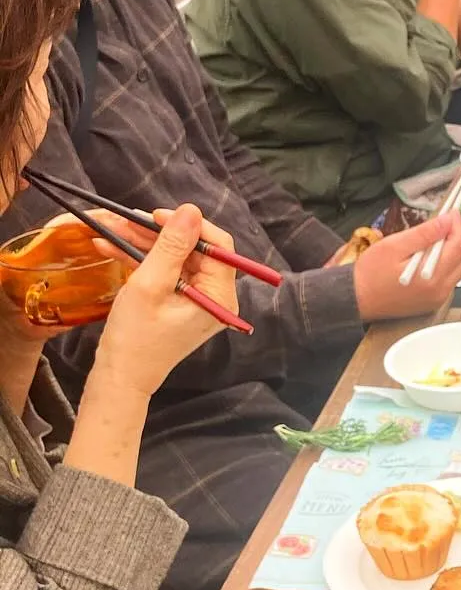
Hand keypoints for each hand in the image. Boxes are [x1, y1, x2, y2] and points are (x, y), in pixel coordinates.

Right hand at [90, 204, 240, 397]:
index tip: (157, 215)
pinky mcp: (180, 303)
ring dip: (145, 244)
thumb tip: (191, 210)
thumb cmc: (135, 337)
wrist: (119, 378)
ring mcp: (198, 300)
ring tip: (112, 229)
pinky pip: (166, 273)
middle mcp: (216, 297)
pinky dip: (142, 260)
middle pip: (194, 251)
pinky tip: (112, 246)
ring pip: (176, 259)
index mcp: (220, 296)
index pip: (218, 246)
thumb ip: (171, 246)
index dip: (189, 226)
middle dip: (159, 234)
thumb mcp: (150, 285)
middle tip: (127, 220)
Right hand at [353, 212, 460, 319]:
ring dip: (456, 249)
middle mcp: (441, 290)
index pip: (459, 245)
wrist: (356, 300)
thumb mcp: (394, 246)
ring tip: (437, 237)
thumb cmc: (370, 272)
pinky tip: (431, 254)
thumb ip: (423, 234)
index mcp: (432, 277)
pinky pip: (451, 277)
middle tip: (446, 223)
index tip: (451, 211)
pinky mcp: (434, 300)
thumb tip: (448, 221)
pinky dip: (448, 261)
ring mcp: (439, 297)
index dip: (458, 225)